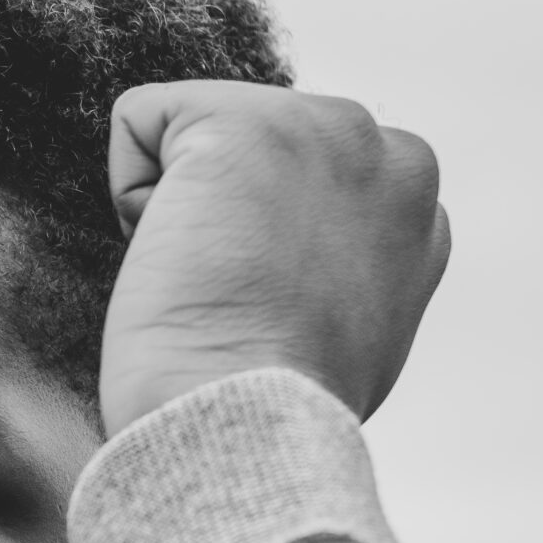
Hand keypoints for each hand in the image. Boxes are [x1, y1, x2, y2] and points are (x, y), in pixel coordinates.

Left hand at [99, 81, 449, 435]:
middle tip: (232, 298)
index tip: (264, 308)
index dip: (257, 245)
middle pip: (252, 147)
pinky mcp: (245, 123)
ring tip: (207, 280)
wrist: (243, 423)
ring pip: (195, 130)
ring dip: (176, 208)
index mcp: (416, 207)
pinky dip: (126, 192)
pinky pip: (139, 119)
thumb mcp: (349, 331)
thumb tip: (295, 273)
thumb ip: (340, 268)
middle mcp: (389, 151)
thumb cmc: (274, 408)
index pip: (302, 178)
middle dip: (222, 216)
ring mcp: (325, 128)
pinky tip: (173, 255)